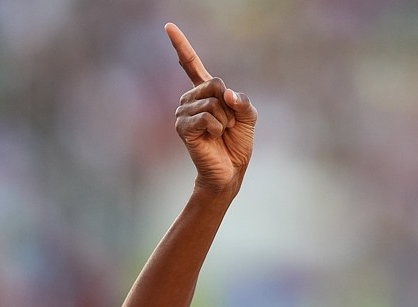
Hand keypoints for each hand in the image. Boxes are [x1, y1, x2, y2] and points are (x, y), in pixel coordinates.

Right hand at [165, 22, 256, 192]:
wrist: (230, 170)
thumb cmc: (237, 143)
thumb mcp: (248, 118)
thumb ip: (242, 101)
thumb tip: (226, 93)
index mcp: (204, 92)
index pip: (190, 64)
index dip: (180, 45)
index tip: (168, 26)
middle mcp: (190, 98)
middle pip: (214, 84)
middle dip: (230, 106)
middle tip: (227, 124)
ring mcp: (183, 112)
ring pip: (212, 102)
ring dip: (225, 120)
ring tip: (220, 132)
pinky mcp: (182, 127)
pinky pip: (206, 117)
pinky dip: (217, 128)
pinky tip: (213, 137)